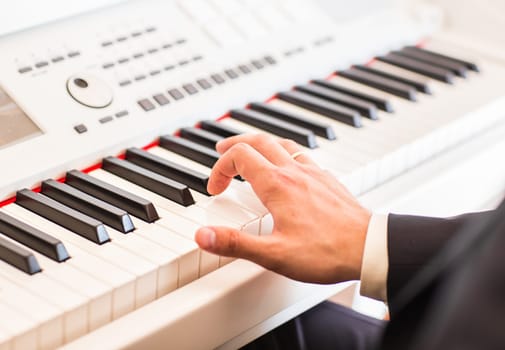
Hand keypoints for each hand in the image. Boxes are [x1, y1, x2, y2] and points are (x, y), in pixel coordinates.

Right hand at [194, 133, 370, 283]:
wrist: (369, 247)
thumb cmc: (326, 251)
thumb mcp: (274, 254)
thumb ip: (236, 244)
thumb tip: (203, 235)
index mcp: (277, 185)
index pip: (239, 157)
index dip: (219, 168)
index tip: (216, 189)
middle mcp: (294, 172)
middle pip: (259, 141)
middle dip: (235, 144)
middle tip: (222, 150)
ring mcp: (313, 173)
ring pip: (281, 143)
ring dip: (260, 143)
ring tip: (250, 150)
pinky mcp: (327, 179)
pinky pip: (301, 154)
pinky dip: (284, 153)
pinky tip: (286, 167)